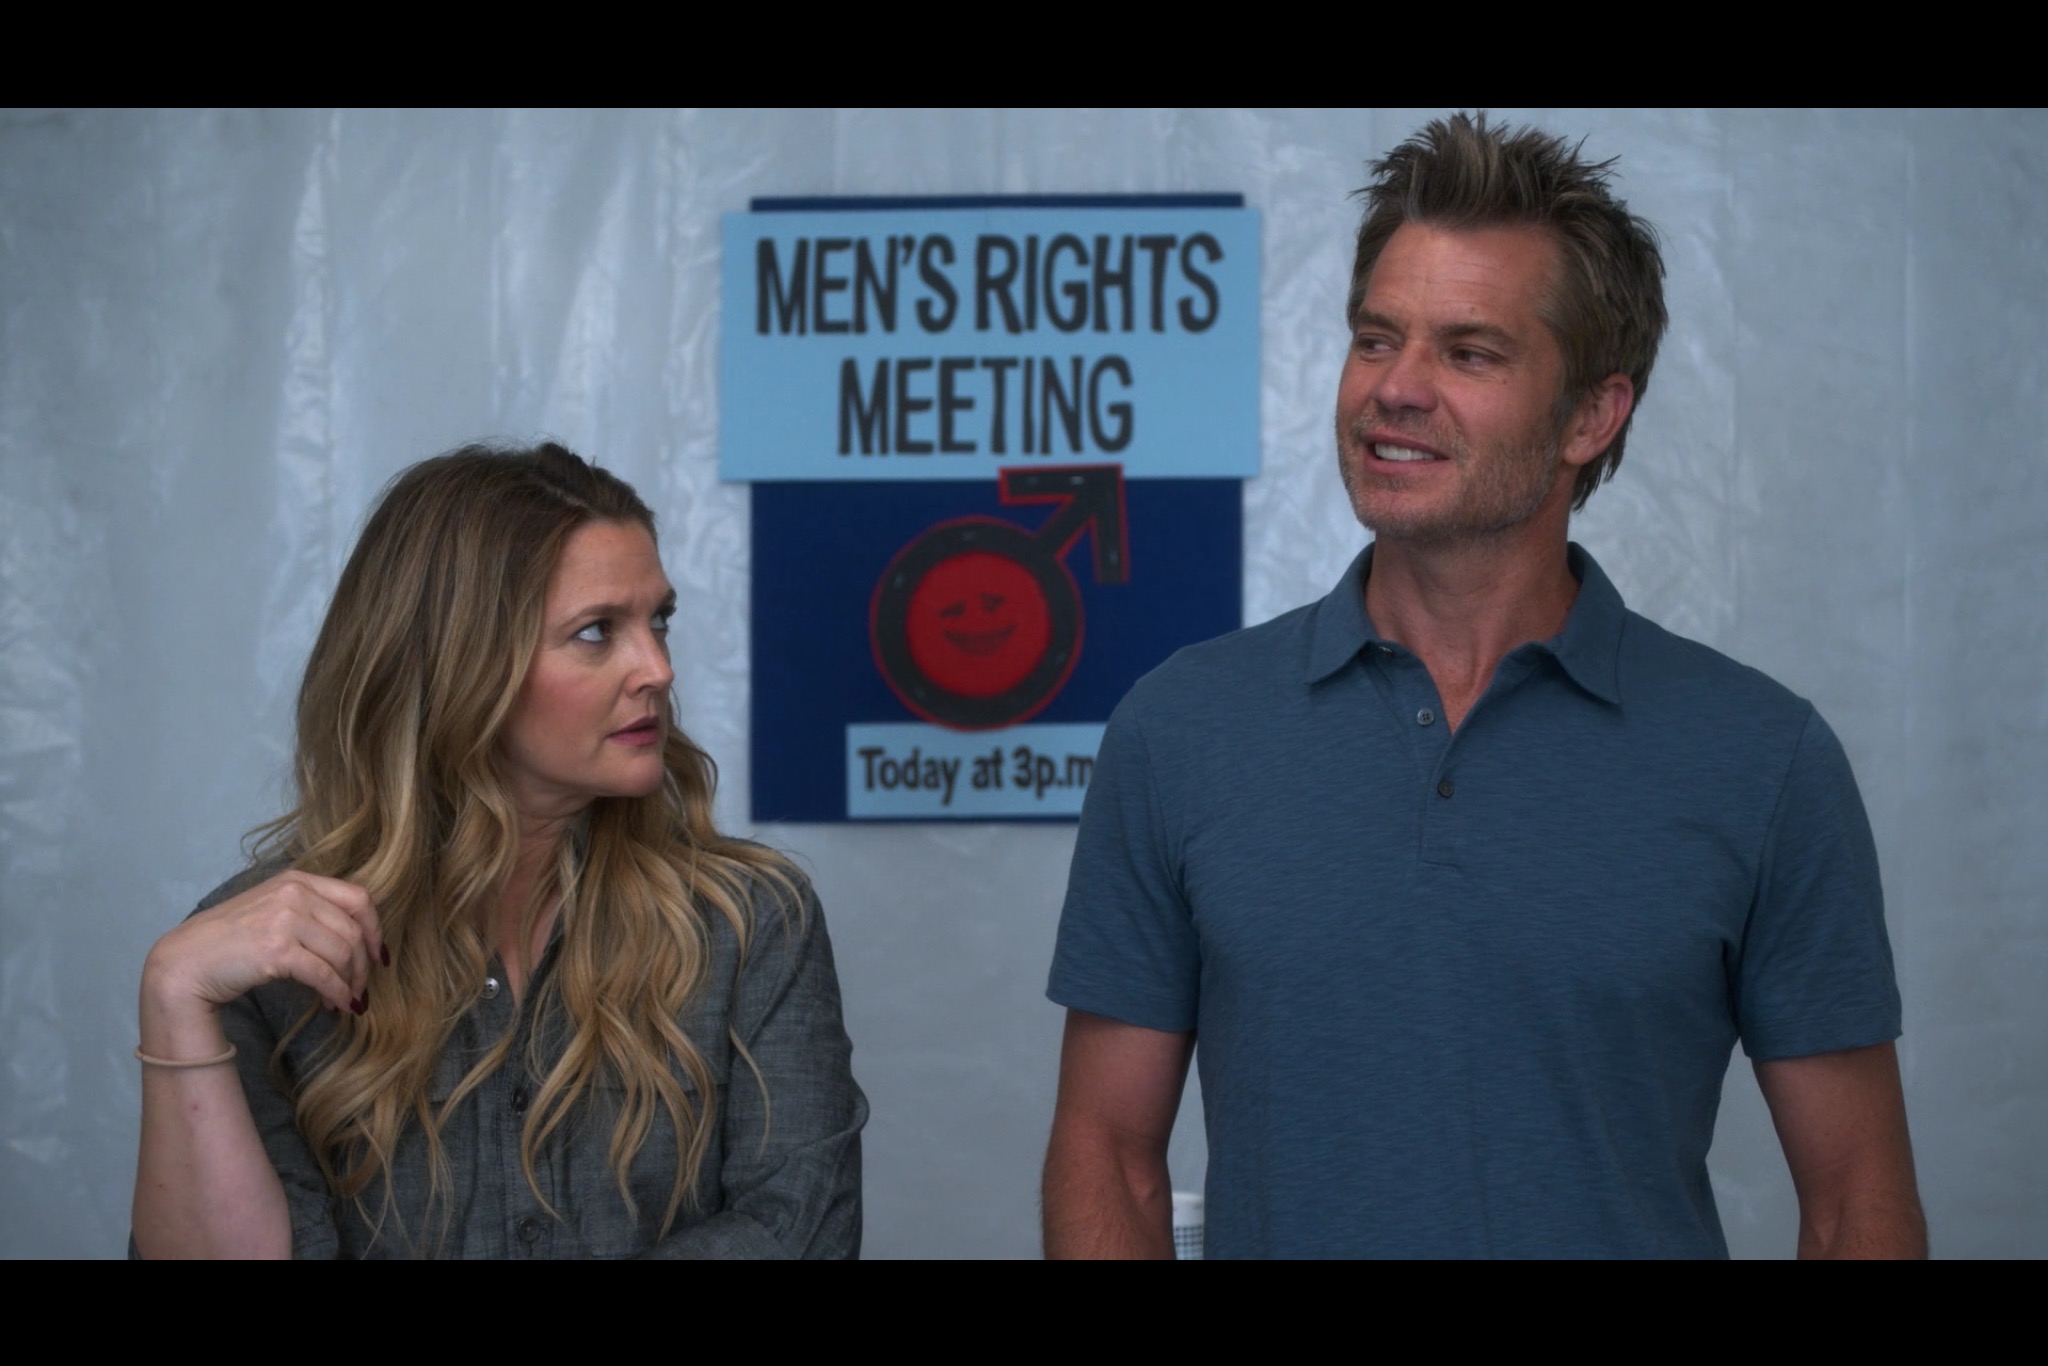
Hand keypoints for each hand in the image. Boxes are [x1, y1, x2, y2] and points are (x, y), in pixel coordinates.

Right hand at [144, 871, 385, 1020]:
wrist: (184, 963)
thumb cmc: (227, 942)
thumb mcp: (270, 910)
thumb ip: (307, 912)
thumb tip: (354, 939)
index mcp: (296, 880)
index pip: (357, 898)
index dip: (374, 929)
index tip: (378, 954)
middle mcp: (293, 893)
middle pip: (353, 930)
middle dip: (363, 965)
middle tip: (362, 989)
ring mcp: (284, 919)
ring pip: (343, 953)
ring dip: (351, 982)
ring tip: (348, 1001)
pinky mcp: (276, 949)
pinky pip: (324, 974)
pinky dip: (337, 992)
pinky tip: (338, 1005)